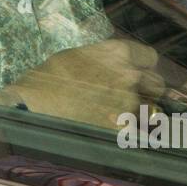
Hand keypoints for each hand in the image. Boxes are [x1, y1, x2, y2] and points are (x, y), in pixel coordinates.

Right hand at [0, 38, 165, 128]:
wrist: (32, 109)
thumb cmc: (47, 80)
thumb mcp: (74, 57)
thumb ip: (102, 59)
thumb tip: (114, 66)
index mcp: (117, 53)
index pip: (149, 57)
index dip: (143, 66)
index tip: (137, 73)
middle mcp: (129, 75)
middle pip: (155, 83)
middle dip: (145, 90)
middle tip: (127, 98)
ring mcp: (128, 104)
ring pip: (150, 109)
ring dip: (140, 113)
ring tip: (117, 117)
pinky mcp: (122, 128)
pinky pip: (138, 131)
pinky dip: (130, 132)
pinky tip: (113, 131)